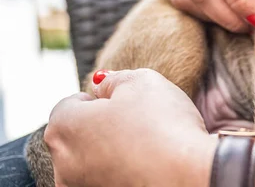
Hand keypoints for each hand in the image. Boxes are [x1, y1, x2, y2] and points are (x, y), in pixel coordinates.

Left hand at [44, 69, 215, 186]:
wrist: (189, 175)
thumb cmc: (164, 126)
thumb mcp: (142, 81)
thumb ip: (114, 79)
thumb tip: (102, 85)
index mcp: (64, 127)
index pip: (71, 103)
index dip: (101, 98)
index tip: (127, 103)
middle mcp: (63, 163)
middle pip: (78, 134)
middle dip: (102, 125)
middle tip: (139, 122)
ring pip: (92, 160)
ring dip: (112, 151)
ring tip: (147, 146)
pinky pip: (107, 178)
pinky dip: (122, 171)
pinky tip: (147, 166)